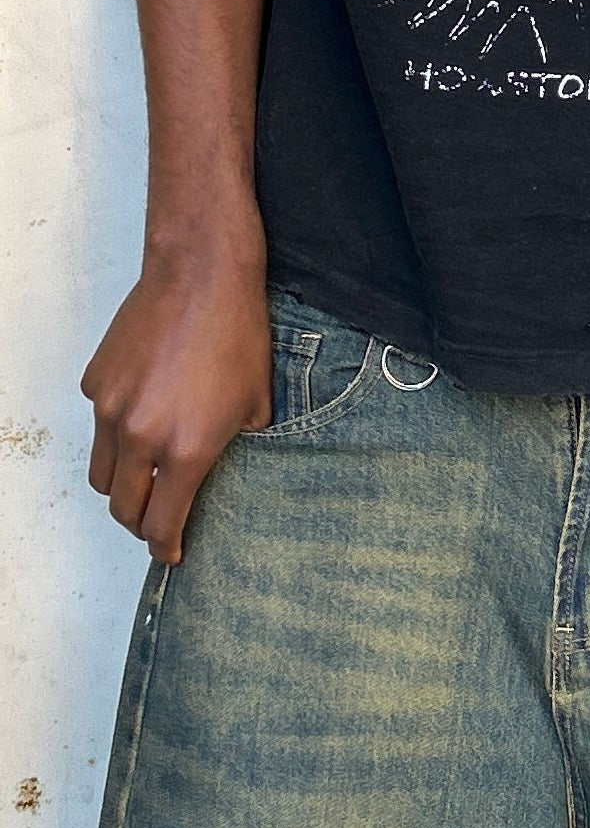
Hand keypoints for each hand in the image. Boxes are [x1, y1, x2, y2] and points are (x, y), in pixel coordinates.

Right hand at [81, 241, 272, 565]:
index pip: (161, 524)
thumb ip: (235, 446)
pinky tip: (143, 415)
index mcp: (185, 450)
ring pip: (103, 473)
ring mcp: (111, 409)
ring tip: (145, 477)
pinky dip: (116, 433)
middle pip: (123, 509)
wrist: (202, 276)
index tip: (171, 551)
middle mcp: (141, 437)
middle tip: (157, 520)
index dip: (166, 547)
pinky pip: (99, 426)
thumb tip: (221, 467)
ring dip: (122, 485)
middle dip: (140, 523)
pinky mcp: (96, 382)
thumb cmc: (237, 333)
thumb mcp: (256, 403)